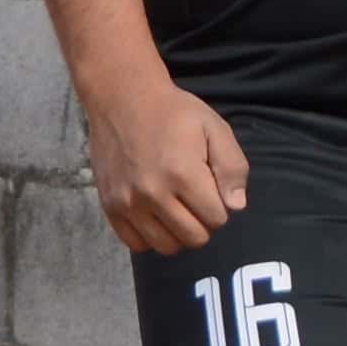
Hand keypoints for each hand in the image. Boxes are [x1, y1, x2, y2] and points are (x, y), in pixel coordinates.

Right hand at [86, 65, 248, 252]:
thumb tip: (236, 206)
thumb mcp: (215, 128)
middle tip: (197, 201)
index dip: (221, 207)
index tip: (213, 190)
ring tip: (178, 209)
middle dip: (203, 223)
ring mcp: (128, 203)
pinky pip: (136, 244)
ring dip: (179, 232)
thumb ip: (232, 167)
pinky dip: (151, 236)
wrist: (124, 99)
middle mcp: (153, 194)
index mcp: (183, 174)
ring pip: (166, 246)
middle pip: (193, 237)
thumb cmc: (175, 113)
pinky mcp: (110, 207)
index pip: (217, 219)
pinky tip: (156, 215)